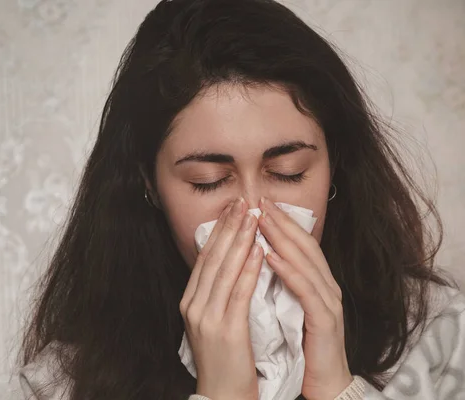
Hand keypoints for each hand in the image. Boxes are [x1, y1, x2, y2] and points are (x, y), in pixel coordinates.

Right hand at [180, 197, 261, 399]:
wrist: (222, 396)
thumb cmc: (223, 359)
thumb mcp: (210, 322)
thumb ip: (215, 294)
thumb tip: (228, 263)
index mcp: (190, 302)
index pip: (205, 258)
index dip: (218, 231)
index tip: (232, 210)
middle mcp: (194, 305)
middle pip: (212, 258)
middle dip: (228, 227)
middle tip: (242, 202)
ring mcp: (207, 317)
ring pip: (225, 270)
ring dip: (240, 240)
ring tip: (253, 217)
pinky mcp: (226, 329)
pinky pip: (239, 292)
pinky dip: (250, 269)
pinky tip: (259, 250)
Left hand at [257, 197, 352, 399]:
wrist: (325, 384)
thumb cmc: (304, 346)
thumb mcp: (291, 308)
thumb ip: (282, 284)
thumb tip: (258, 258)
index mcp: (318, 283)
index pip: (299, 245)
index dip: (281, 223)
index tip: (259, 204)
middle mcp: (327, 286)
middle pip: (304, 245)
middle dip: (281, 222)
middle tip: (259, 201)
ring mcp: (329, 302)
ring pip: (305, 262)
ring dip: (282, 239)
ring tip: (261, 220)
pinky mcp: (325, 320)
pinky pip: (305, 290)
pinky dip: (288, 271)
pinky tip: (270, 257)